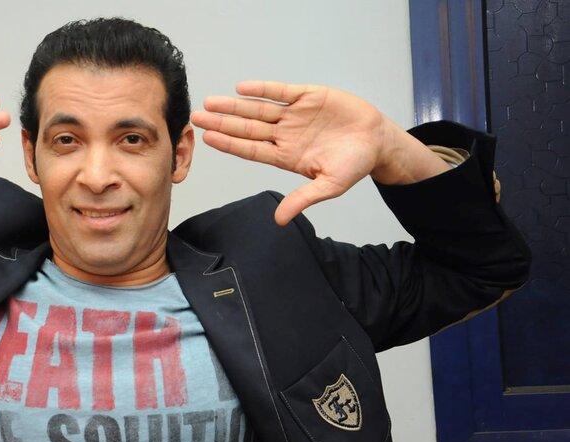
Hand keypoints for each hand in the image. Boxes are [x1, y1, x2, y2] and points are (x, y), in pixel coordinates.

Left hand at [190, 81, 392, 225]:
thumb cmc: (354, 165)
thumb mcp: (330, 185)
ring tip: (212, 101)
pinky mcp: (308, 96)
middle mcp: (284, 134)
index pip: (251, 150)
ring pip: (258, 109)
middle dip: (222, 122)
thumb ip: (303, 199)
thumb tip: (280, 220)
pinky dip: (263, 89)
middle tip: (198, 116)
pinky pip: (281, 91)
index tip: (208, 138)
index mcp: (285, 156)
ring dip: (235, 105)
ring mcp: (294, 115)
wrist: (378, 140)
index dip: (230, 144)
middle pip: (247, 128)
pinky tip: (243, 88)